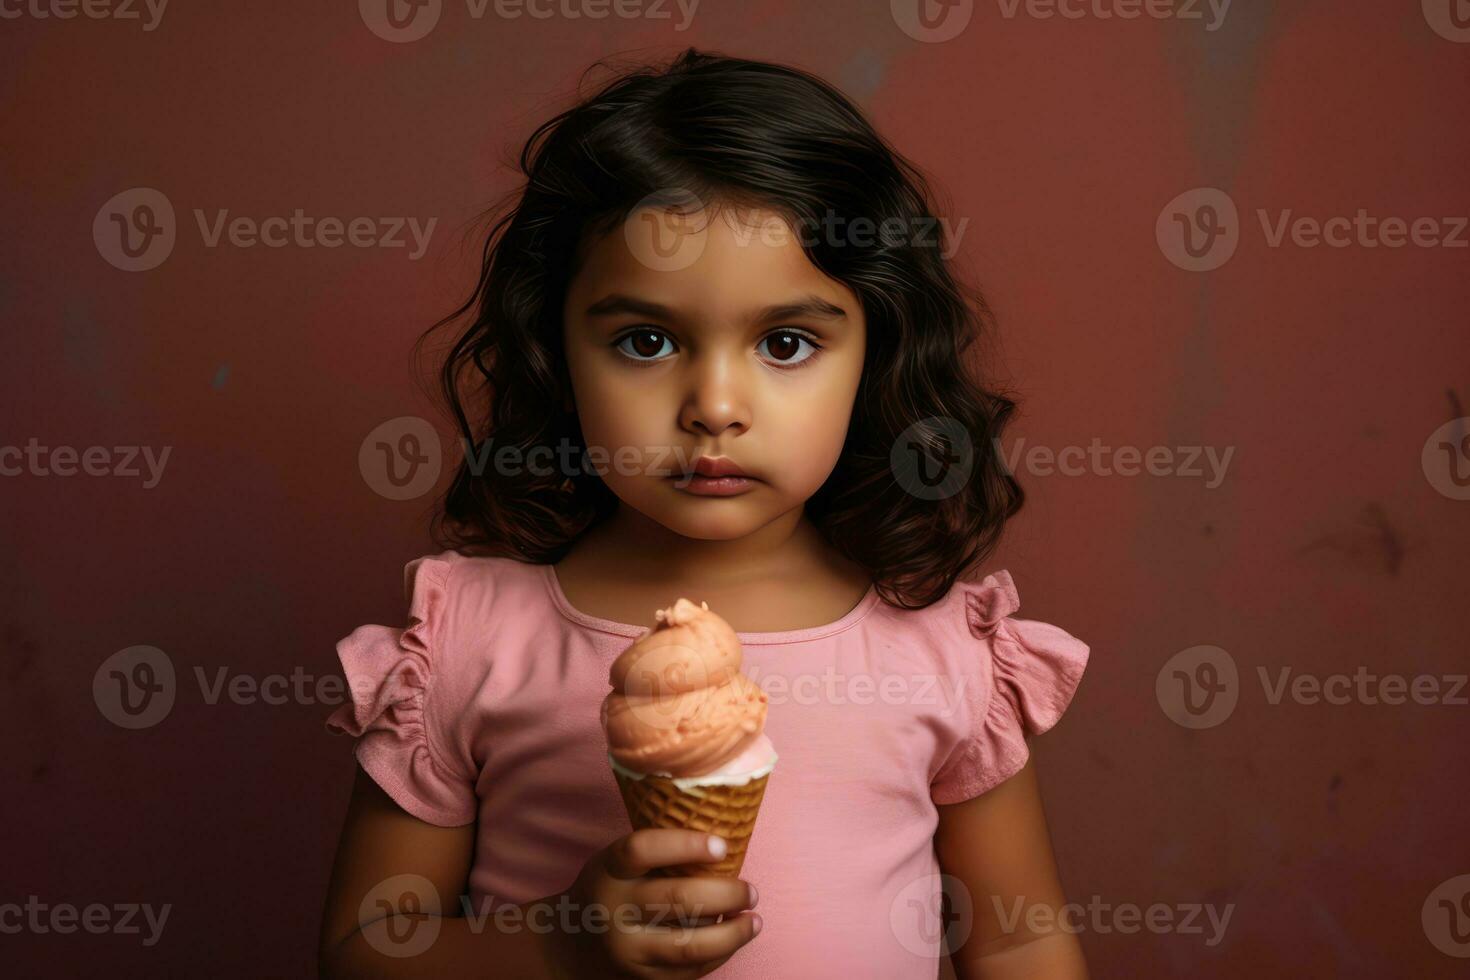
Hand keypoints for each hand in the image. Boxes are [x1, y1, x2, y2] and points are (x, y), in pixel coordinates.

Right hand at [541, 828, 761, 978]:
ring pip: (689, 946)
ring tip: (754, 921)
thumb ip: (657, 854)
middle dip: (726, 894)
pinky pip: (689, 971)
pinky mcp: (640, 979)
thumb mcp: (616, 863)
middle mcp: (614, 910)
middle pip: (677, 899)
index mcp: (609, 870)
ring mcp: (627, 950)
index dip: (685, 845)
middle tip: (751, 890)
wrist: (572, 944)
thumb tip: (726, 846)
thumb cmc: (610, 890)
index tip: (723, 845)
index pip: (642, 849)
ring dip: (732, 933)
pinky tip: (735, 939)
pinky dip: (719, 955)